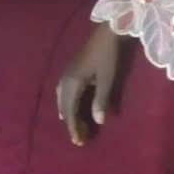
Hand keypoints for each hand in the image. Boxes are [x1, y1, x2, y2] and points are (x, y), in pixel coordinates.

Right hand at [56, 22, 122, 145]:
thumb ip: (101, 100)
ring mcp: (66, 74)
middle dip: (71, 123)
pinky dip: (68, 104)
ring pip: (63, 100)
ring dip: (69, 114)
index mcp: (72, 83)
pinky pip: (65, 92)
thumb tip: (99, 121)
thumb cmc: (110, 55)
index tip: (79, 142)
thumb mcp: (107, 79)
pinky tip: (73, 107)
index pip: (70, 112)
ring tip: (76, 127)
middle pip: (64, 107)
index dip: (74, 128)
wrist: (108, 32)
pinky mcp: (71, 70)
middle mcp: (65, 80)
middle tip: (80, 138)